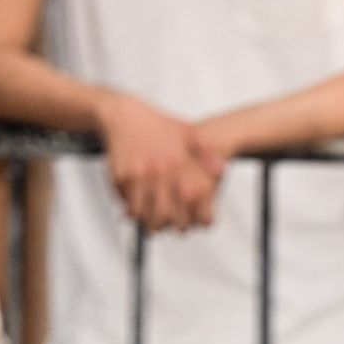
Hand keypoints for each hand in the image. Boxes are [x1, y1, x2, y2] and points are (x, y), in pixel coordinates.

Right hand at [94, 92, 225, 232]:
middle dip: (170, 226)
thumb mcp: (189, 132)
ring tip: (154, 223)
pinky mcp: (121, 177)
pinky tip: (136, 208)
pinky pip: (125, 202)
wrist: (124, 115)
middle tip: (174, 228)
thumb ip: (207, 152)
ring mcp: (139, 175)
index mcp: (180, 164)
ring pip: (143, 213)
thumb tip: (222, 170)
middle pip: (165, 216)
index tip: (198, 224)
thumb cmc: (159, 125)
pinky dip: (130, 209)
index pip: (192, 203)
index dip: (197, 219)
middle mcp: (160, 172)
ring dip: (148, 221)